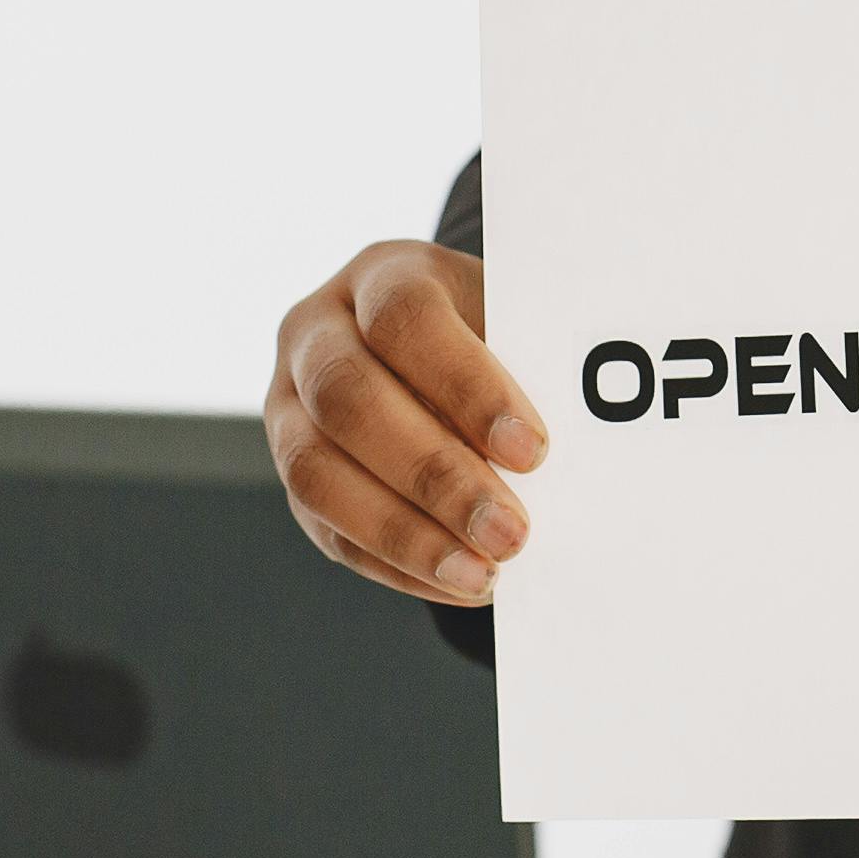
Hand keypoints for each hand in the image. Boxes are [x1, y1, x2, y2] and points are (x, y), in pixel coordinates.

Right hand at [262, 240, 548, 606]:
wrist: (434, 345)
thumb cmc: (491, 331)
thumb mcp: (511, 317)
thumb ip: (530, 365)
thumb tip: (573, 449)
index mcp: (381, 275)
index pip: (407, 318)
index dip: (467, 386)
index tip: (532, 450)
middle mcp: (316, 334)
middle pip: (350, 401)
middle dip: (436, 476)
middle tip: (511, 532)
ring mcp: (286, 406)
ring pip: (317, 473)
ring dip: (405, 534)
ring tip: (482, 574)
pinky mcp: (290, 475)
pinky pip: (327, 529)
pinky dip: (395, 564)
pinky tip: (458, 582)